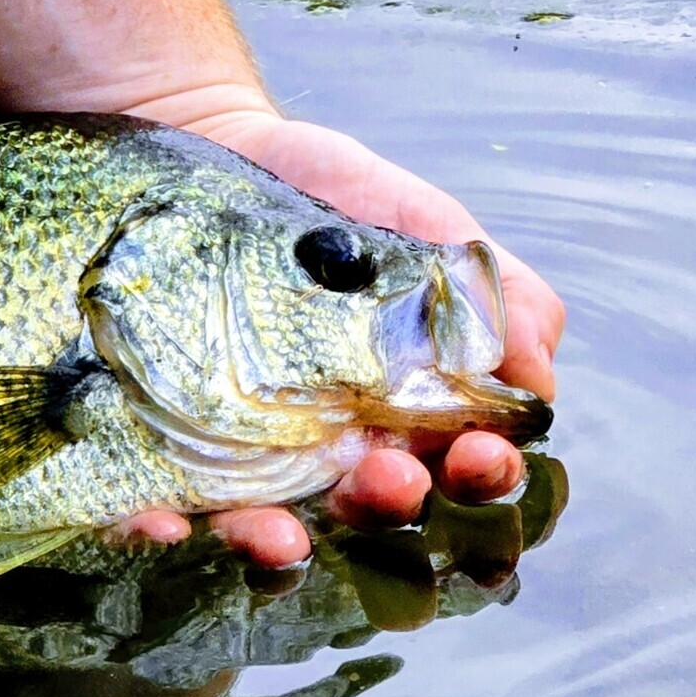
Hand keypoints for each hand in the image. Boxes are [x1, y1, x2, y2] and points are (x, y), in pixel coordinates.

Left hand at [106, 96, 568, 569]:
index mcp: (409, 407)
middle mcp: (333, 450)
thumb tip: (539, 377)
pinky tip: (165, 522)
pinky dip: (160, 530)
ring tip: (283, 533)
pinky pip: (156, 510)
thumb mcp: (425, 223)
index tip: (482, 452)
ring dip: (283, 547)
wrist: (211, 148)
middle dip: (391, 508)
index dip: (483, 475)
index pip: (461, 468)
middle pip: (374, 514)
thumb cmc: (330, 199)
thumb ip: (497, 290)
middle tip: (392, 475)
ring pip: (272, 534)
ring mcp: (246, 461)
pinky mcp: (159, 455)